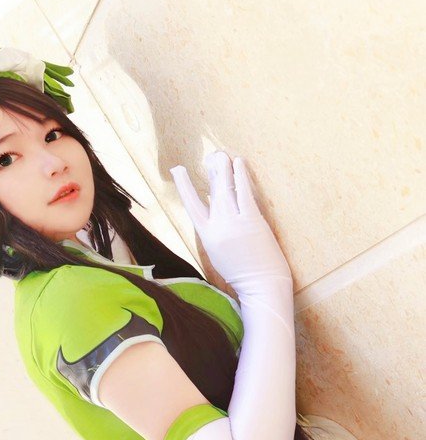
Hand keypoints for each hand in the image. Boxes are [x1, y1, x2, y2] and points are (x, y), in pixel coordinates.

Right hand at [170, 150, 292, 294]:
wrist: (261, 285)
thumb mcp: (219, 252)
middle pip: (211, 192)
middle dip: (211, 171)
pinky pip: (244, 192)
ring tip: (223, 154)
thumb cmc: (243, 272)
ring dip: (224, 168)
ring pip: (226, 189)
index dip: (184, 186)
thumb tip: (215, 202)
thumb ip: (215, 228)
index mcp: (207, 236)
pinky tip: (239, 163)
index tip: (178, 170)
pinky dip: (241, 176)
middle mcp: (217, 227)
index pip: (191, 206)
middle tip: (212, 156)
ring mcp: (234, 223)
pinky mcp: (251, 221)